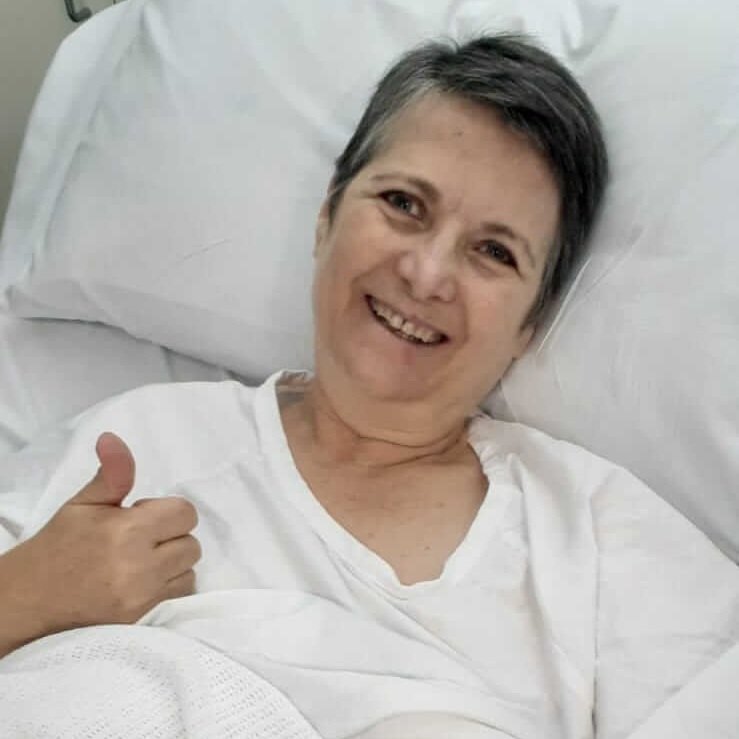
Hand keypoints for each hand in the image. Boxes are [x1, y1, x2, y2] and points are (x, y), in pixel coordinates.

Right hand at [13, 432, 200, 634]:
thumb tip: (113, 438)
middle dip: (171, 537)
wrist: (27, 602)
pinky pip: (179, 595)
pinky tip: (142, 583)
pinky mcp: (141, 620)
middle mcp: (140, 566)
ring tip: (140, 563)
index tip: (140, 517)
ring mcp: (142, 597)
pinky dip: (168, 587)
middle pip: (191, 543)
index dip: (165, 511)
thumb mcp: (82, 504)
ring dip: (172, 564)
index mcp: (128, 531)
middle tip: (138, 541)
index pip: (185, 513)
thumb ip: (112, 473)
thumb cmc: (57, 547)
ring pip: (189, 570)